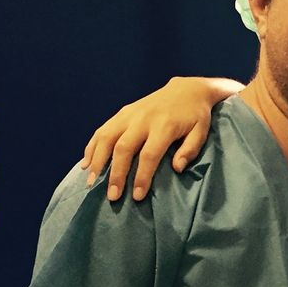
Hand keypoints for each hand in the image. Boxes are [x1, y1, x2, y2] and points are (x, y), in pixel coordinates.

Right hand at [80, 76, 242, 200]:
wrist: (186, 90)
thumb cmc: (195, 116)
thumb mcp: (201, 132)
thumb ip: (190, 150)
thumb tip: (177, 168)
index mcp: (164, 125)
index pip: (149, 154)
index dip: (142, 176)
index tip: (137, 196)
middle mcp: (143, 119)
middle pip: (123, 148)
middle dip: (116, 173)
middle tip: (112, 196)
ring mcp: (130, 114)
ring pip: (107, 137)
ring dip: (97, 160)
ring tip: (91, 182)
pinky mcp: (122, 112)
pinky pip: (102, 129)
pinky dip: (92, 146)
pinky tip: (86, 163)